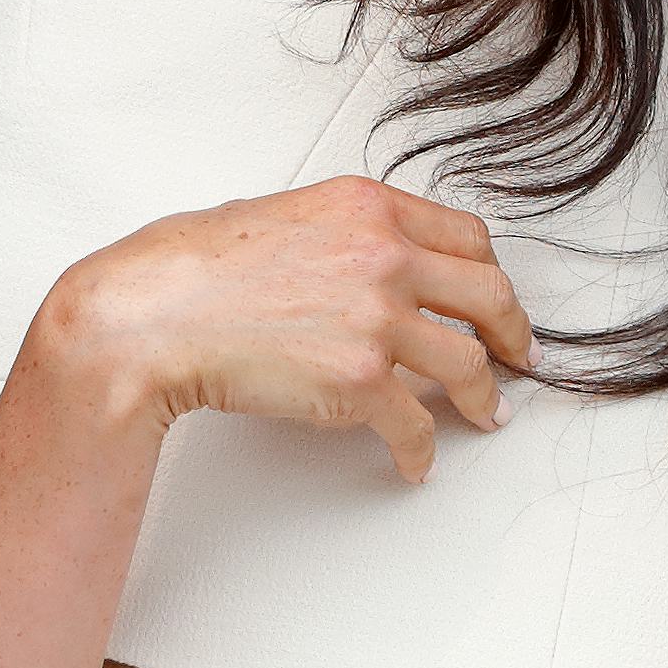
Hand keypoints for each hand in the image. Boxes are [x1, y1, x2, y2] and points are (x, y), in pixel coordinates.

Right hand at [35, 176, 533, 481]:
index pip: (467, 238)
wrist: (149, 316)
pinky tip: (419, 460)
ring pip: (468, 365)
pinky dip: (423, 449)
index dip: (490, 276)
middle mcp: (385, 256)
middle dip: (512, 333)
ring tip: (488, 414)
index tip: (495, 300)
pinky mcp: (360, 381)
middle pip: (490, 295)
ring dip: (485, 397)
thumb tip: (379, 260)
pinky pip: (417, 424)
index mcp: (368, 208)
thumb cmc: (191, 269)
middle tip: (518, 356)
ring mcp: (378, 319)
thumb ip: (345, 232)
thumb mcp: (283, 216)